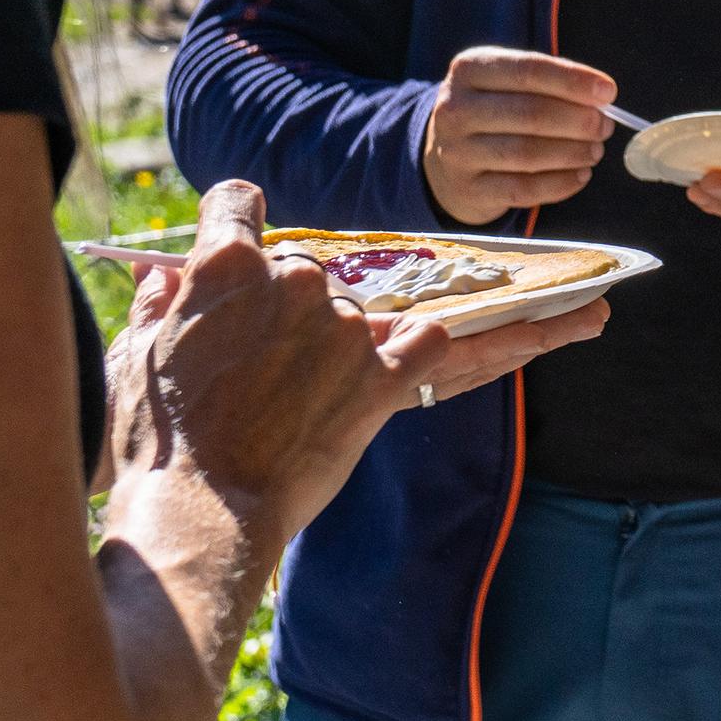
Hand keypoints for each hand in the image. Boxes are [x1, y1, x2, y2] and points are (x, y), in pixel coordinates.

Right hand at [108, 180, 610, 532]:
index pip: (237, 207)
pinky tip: (547, 335)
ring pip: (403, 304)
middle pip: (318, 269)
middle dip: (315, 301)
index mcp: (223, 268)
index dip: (240, 215)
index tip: (246, 224)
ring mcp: (345, 330)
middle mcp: (295, 284)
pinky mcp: (384, 380)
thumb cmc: (157, 442)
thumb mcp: (136, 358)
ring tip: (584, 307)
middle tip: (310, 344)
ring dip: (482, 314)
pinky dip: (491, 346)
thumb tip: (163, 280)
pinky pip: (450, 348)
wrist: (201, 512)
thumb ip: (159, 308)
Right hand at [422, 46, 615, 226]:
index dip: (573, 81)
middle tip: (605, 126)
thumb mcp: (507, 84)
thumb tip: (601, 99)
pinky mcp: (468, 190)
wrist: (445, 159)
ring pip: (528, 153)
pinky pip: (524, 190)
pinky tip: (581, 175)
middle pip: (531, 113)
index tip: (608, 92)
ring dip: (573, 152)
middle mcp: (455, 109)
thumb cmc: (493, 113)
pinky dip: (560, 183)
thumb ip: (550, 85)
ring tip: (595, 150)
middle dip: (578, 121)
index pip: (528, 70)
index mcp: (469, 69)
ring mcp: (457, 152)